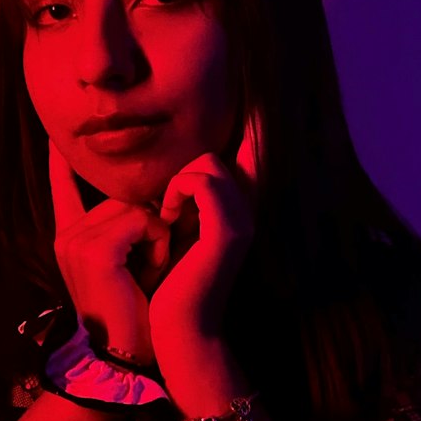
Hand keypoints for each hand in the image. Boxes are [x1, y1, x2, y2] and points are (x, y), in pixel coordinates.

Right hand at [48, 140, 168, 364]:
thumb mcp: (131, 260)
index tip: (54, 138)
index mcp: (69, 236)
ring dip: (157, 236)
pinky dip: (158, 244)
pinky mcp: (94, 250)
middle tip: (147, 266)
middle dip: (149, 224)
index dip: (60, 164)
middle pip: (122, 196)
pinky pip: (144, 220)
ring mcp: (75, 240)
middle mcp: (66, 234)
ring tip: (148, 272)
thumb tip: (156, 192)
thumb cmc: (135, 311)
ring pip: (136, 206)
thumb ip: (132, 224)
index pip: (63, 188)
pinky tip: (150, 271)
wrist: (125, 356)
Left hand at [148, 109, 262, 387]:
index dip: (255, 122)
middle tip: (165, 210)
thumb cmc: (164, 284)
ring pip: (208, 162)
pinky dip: (176, 193)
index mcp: (236, 209)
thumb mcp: (171, 230)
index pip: (253, 151)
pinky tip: (167, 220)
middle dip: (184, 171)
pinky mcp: (229, 231)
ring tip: (165, 218)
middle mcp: (248, 210)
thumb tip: (165, 170)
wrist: (175, 329)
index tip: (255, 90)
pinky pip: (202, 180)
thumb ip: (178, 197)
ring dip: (176, 184)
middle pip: (217, 154)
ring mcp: (243, 219)